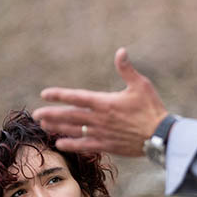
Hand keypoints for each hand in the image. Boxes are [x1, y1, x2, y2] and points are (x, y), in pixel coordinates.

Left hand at [34, 48, 167, 156]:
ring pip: (73, 130)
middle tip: (35, 114)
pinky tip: (59, 143)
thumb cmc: (152, 108)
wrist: (160, 136)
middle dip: (51, 114)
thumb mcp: (140, 85)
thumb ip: (126, 69)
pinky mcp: (106, 145)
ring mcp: (101, 133)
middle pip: (69, 115)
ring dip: (57, 127)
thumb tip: (121, 51)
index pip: (76, 97)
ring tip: (43, 125)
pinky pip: (84, 146)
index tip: (44, 94)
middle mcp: (98, 118)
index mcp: (104, 102)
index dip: (59, 95)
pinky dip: (71, 144)